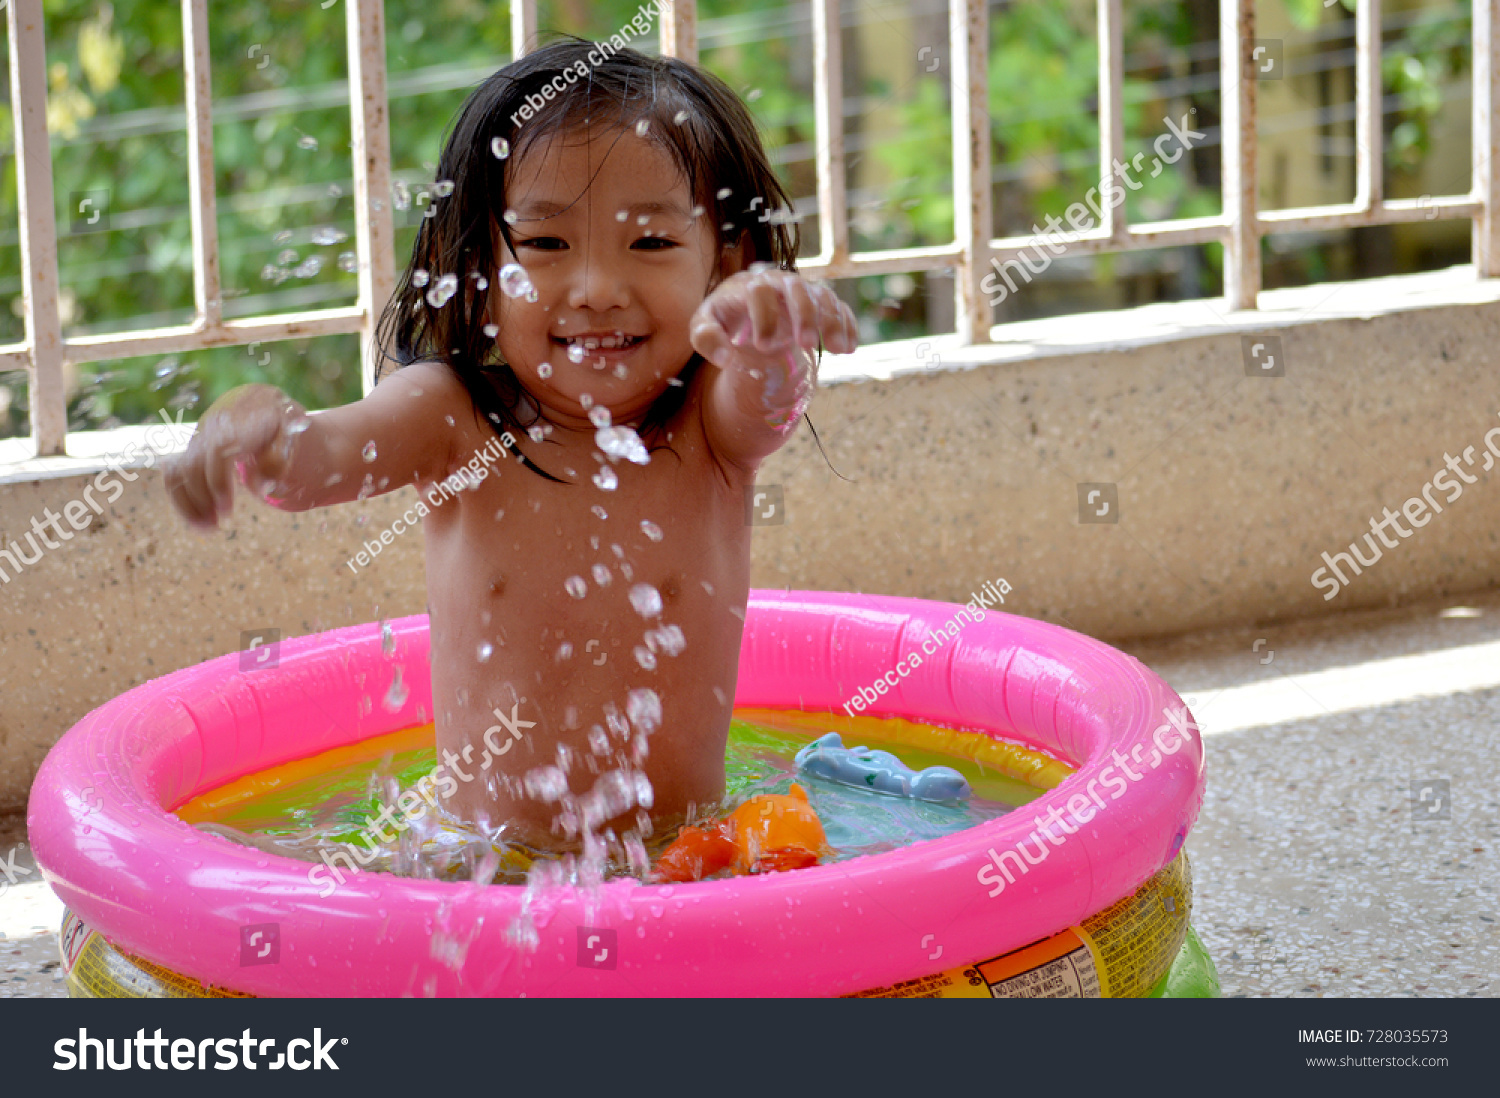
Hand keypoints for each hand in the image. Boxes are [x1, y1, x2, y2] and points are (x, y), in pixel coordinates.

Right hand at [162, 384, 304, 528]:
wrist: (262, 407)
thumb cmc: (282, 426)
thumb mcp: (292, 438)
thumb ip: (278, 461)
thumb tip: (262, 490)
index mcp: (239, 423)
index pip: (217, 452)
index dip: (217, 483)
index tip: (226, 512)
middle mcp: (212, 429)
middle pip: (193, 464)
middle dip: (201, 499)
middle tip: (217, 526)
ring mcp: (198, 440)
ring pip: (177, 471)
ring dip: (187, 504)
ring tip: (207, 529)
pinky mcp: (190, 451)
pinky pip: (173, 475)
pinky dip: (181, 500)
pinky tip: (197, 521)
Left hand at [690, 265, 856, 372]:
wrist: (744, 307)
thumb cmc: (723, 318)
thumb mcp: (704, 327)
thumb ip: (706, 339)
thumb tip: (724, 359)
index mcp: (749, 286)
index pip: (760, 292)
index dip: (764, 317)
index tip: (761, 346)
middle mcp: (779, 284)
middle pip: (798, 289)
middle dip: (805, 315)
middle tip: (806, 345)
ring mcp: (802, 292)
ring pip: (823, 296)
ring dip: (833, 321)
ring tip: (838, 350)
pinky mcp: (819, 303)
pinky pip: (839, 307)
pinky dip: (847, 324)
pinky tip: (849, 347)